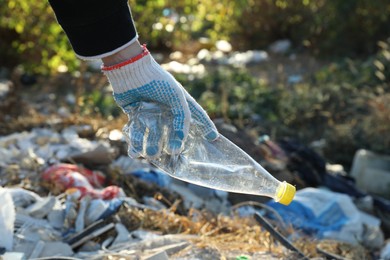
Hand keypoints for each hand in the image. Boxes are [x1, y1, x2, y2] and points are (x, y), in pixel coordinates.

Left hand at [102, 45, 217, 158]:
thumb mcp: (176, 97)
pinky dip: (136, 143)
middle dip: (173, 143)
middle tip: (174, 153)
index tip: (212, 138)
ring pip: (154, 135)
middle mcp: (167, 109)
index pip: (197, 116)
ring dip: (152, 146)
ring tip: (151, 154)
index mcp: (180, 102)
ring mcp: (151, 112)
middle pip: (173, 131)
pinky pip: (137, 132)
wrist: (130, 70)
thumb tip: (181, 138)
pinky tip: (135, 152)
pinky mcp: (135, 114)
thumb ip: (183, 117)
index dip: (205, 126)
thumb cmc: (157, 81)